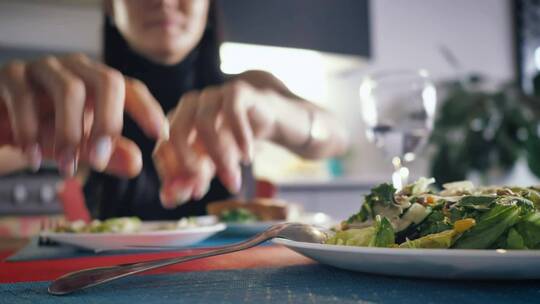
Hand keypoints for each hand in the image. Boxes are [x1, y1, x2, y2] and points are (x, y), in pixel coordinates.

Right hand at [0, 54, 166, 176]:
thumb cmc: (44, 129)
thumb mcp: (79, 146)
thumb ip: (108, 154)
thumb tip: (137, 163)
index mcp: (97, 83)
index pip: (130, 89)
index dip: (147, 109)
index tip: (159, 136)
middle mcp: (76, 69)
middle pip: (107, 82)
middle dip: (109, 122)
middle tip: (100, 159)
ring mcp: (44, 68)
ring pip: (69, 89)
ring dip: (69, 133)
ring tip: (66, 166)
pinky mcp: (10, 74)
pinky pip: (24, 96)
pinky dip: (30, 130)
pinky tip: (33, 157)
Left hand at [153, 80, 276, 207]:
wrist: (268, 118)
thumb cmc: (234, 142)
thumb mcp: (211, 166)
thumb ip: (190, 181)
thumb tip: (167, 200)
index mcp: (177, 123)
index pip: (163, 148)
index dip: (172, 173)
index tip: (188, 194)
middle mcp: (189, 106)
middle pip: (176, 132)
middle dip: (188, 164)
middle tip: (202, 189)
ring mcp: (212, 95)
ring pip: (205, 124)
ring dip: (218, 157)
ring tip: (232, 179)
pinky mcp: (236, 90)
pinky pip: (232, 111)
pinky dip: (239, 136)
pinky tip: (247, 157)